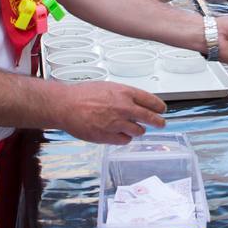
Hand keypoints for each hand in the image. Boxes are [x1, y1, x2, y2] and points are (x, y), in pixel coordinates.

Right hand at [51, 80, 166, 144]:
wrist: (65, 105)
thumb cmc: (82, 95)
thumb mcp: (108, 87)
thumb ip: (123, 95)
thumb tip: (135, 102)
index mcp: (124, 93)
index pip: (151, 101)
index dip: (159, 106)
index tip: (162, 109)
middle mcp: (124, 108)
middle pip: (150, 118)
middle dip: (158, 122)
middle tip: (160, 123)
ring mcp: (117, 123)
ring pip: (138, 131)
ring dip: (138, 130)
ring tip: (134, 128)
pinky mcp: (108, 136)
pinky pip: (125, 140)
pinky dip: (125, 138)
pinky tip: (120, 134)